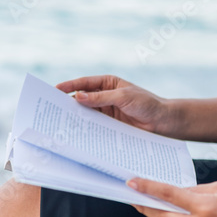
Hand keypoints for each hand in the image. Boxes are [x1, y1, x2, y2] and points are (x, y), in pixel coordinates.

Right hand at [56, 75, 176, 135]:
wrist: (164, 122)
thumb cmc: (147, 104)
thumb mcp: (124, 97)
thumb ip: (101, 98)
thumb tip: (78, 97)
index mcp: (108, 83)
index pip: (85, 83)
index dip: (69, 86)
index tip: (54, 89)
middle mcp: (105, 96)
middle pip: (82, 99)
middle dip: (68, 103)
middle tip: (53, 109)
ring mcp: (106, 112)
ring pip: (86, 114)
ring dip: (75, 118)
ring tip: (60, 123)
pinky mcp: (109, 126)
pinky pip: (94, 126)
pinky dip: (85, 129)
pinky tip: (76, 133)